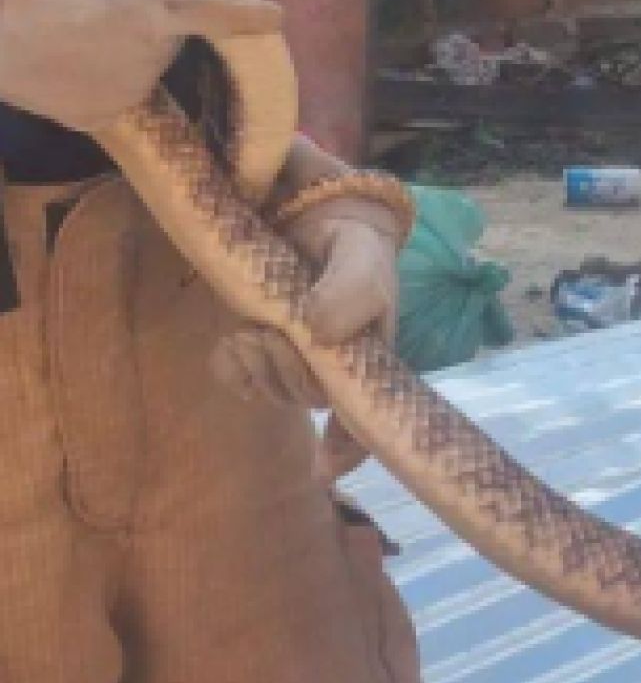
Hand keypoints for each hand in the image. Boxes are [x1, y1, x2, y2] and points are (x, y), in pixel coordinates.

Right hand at [0, 0, 279, 132]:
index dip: (251, 16)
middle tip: (95, 3)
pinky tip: (63, 62)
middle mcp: (151, 55)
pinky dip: (95, 79)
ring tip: (70, 31)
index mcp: (156, 6)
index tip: (277, 17)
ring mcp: (126, 91)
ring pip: (139, 66)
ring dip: (120, 51)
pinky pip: (110, 92)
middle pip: (167, 36)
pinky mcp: (98, 118)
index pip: (219, 13)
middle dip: (144, 21)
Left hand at [211, 192, 399, 438]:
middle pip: (308, 399)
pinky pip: (236, 381)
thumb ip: (351, 289)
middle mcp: (331, 368)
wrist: (309, 212)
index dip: (348, 449)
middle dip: (286, 374)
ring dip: (257, 367)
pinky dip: (230, 367)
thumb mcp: (361, 254)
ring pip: (272, 393)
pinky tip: (233, 341)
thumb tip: (320, 335)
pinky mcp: (255, 349)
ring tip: (251, 328)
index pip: (365, 417)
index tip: (323, 471)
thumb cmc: (348, 240)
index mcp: (368, 357)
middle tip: (271, 332)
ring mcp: (291, 360)